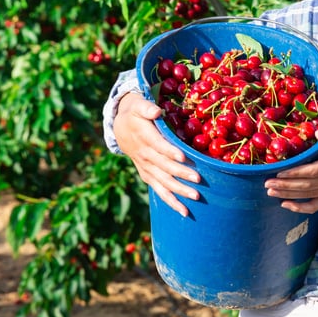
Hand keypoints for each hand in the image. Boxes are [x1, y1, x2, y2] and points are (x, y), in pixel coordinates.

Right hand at [113, 91, 202, 216]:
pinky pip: (159, 190)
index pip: (158, 145)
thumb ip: (146, 108)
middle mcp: (144, 155)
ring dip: (178, 191)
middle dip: (181, 174)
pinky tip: (184, 211)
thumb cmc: (135, 113)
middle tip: (198, 180)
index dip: (169, 151)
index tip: (183, 157)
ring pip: (162, 182)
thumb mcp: (137, 105)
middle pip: (164, 166)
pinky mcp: (147, 175)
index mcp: (144, 137)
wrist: (119, 128)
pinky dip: (170, 201)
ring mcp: (146, 167)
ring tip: (195, 197)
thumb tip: (156, 112)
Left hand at [263, 126, 317, 212]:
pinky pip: (314, 206)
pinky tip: (286, 205)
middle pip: (306, 185)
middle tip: (266, 183)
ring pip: (307, 195)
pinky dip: (299, 208)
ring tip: (270, 191)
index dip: (295, 173)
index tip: (279, 172)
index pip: (313, 171)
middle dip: (285, 185)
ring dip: (287, 195)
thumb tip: (317, 133)